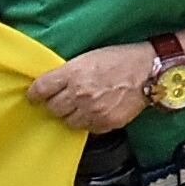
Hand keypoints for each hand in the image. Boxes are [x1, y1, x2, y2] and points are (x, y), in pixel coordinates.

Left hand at [28, 44, 158, 133]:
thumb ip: (69, 72)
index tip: (34, 96)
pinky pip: (87, 128)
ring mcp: (92, 111)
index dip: (34, 94)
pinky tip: (96, 111)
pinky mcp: (105, 123)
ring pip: (68, 121)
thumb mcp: (90, 57)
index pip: (40, 89)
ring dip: (70, 115)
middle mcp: (79, 94)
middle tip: (62, 100)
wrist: (150, 71)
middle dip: (55, 104)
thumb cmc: (122, 59)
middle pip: (52, 108)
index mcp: (73, 73)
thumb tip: (53, 85)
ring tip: (81, 106)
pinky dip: (88, 121)